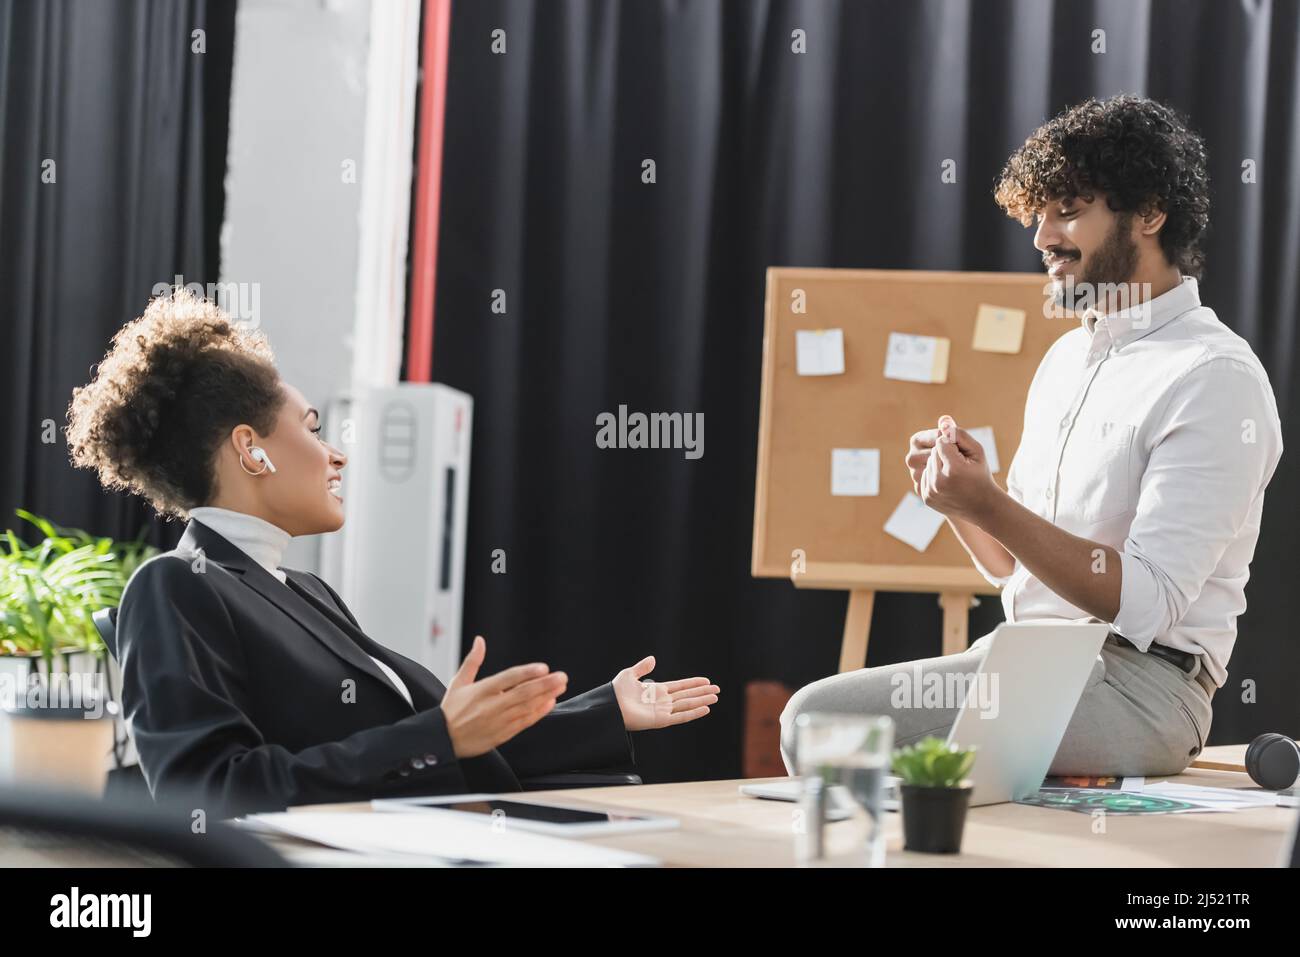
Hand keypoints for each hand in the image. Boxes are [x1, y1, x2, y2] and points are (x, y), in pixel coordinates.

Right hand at [441, 635, 567, 758]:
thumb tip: (480, 640)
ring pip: (527, 707)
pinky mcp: (503, 734)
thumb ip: (472, 661)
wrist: (444, 741)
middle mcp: (491, 705)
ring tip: (560, 686)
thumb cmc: (451, 710)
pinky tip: (550, 703)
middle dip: (545, 684)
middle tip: (562, 676)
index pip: (508, 679)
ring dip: (546, 696)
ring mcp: (498, 721)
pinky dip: (539, 713)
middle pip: (523, 693)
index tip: (544, 668)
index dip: (527, 673)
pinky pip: (525, 722)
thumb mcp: (458, 683)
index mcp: (481, 690)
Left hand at [612, 656, 718, 730]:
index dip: (693, 683)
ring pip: (687, 705)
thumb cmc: (616, 692)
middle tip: (717, 689)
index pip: (680, 686)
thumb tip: (653, 658)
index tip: (706, 680)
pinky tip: (705, 709)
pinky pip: (681, 716)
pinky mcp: (661, 721)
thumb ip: (642, 667)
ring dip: (701, 701)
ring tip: (715, 697)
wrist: (609, 707)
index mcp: (657, 690)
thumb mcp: (629, 675)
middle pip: (687, 695)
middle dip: (702, 692)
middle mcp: (662, 701)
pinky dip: (693, 713)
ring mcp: (663, 711)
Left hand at [917, 415, 997, 521]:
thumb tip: (942, 421)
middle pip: (932, 453)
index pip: (941, 442)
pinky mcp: (925, 497)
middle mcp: (939, 482)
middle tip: (958, 466)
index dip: (952, 445)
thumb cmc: (980, 474)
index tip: (961, 454)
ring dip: (937, 465)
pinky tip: (946, 482)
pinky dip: (932, 475)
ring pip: (926, 464)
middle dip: (944, 455)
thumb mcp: (977, 451)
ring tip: (952, 474)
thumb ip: (959, 434)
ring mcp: (930, 491)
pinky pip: (922, 476)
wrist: (980, 505)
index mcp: (953, 470)